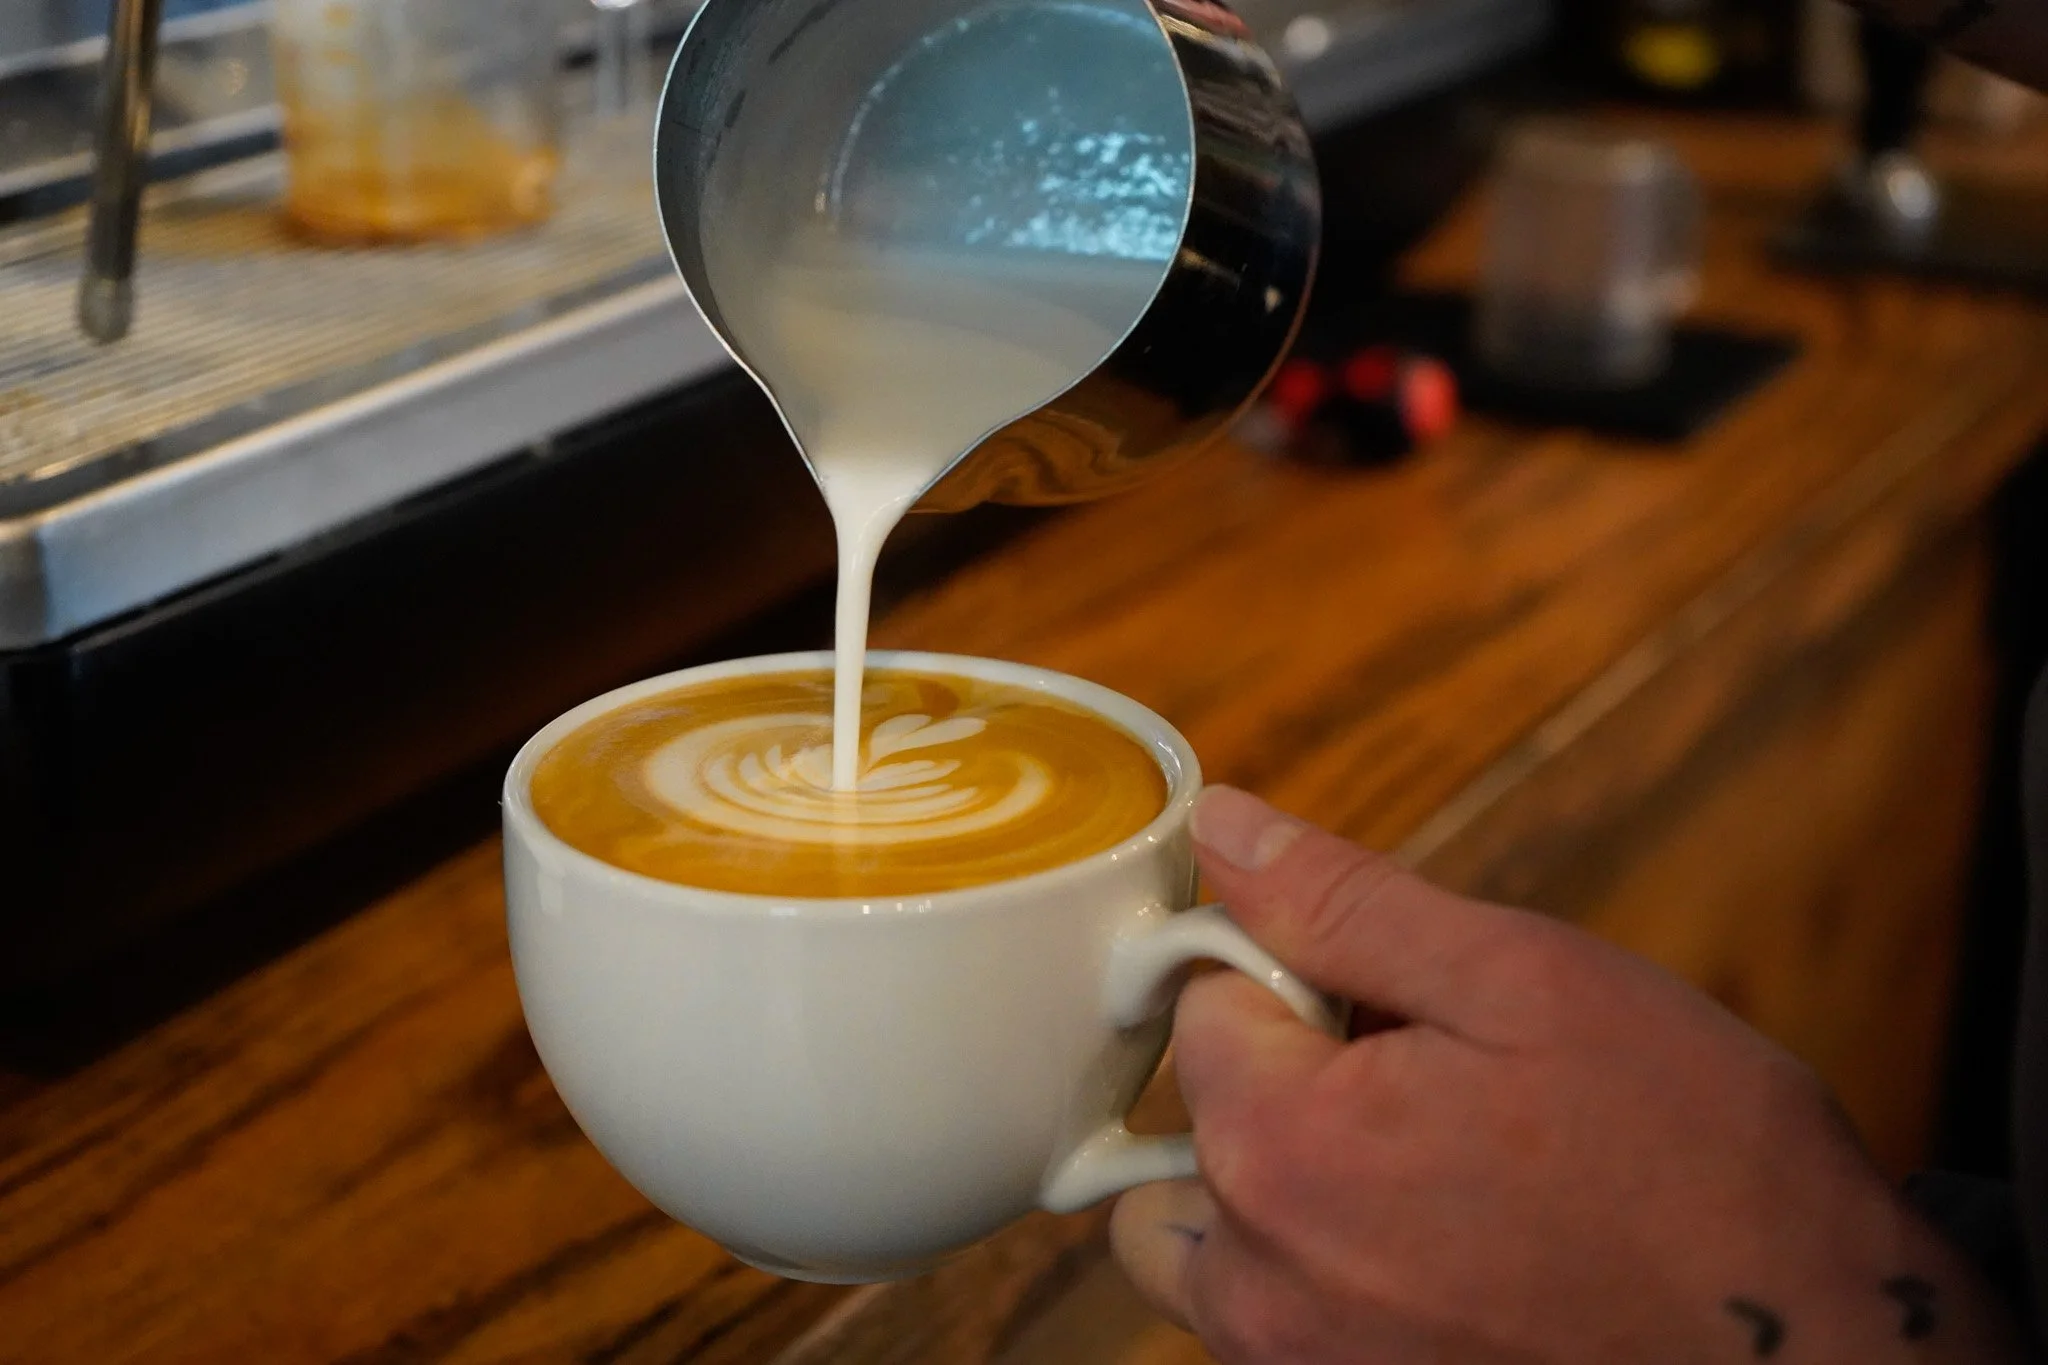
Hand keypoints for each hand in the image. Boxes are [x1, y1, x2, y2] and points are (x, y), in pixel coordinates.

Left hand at [1111, 787, 2024, 1363]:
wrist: (1821, 1355)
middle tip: (1434, 1093)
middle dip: (1285, 1085)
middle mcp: (1259, 1283)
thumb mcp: (1525, 981)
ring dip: (1286, 1189)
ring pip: (1213, 1239)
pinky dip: (1329, 1275)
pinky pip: (1276, 1321)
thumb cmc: (1699, 1168)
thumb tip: (1220, 828)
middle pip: (1196, 1127)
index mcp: (1282, 1149)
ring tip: (1439, 1179)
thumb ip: (1342, 905)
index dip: (1299, 978)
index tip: (1400, 1004)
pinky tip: (1453, 1255)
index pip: (1200, 1007)